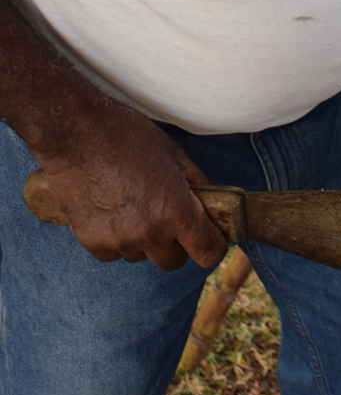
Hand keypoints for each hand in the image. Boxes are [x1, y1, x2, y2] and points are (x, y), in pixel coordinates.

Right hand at [35, 108, 227, 270]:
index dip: (212, 248)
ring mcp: (119, 239)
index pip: (208, 254)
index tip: (208, 240)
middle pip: (173, 262)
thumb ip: (196, 184)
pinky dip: (114, 240)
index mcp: (177, 211)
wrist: (75, 132)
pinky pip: (112, 254)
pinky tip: (110, 213)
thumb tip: (209, 204)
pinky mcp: (91, 240)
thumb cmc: (128, 136)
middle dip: (176, 245)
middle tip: (168, 220)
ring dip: (143, 241)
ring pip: (141, 256)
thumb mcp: (174, 154)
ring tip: (132, 208)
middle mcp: (150, 232)